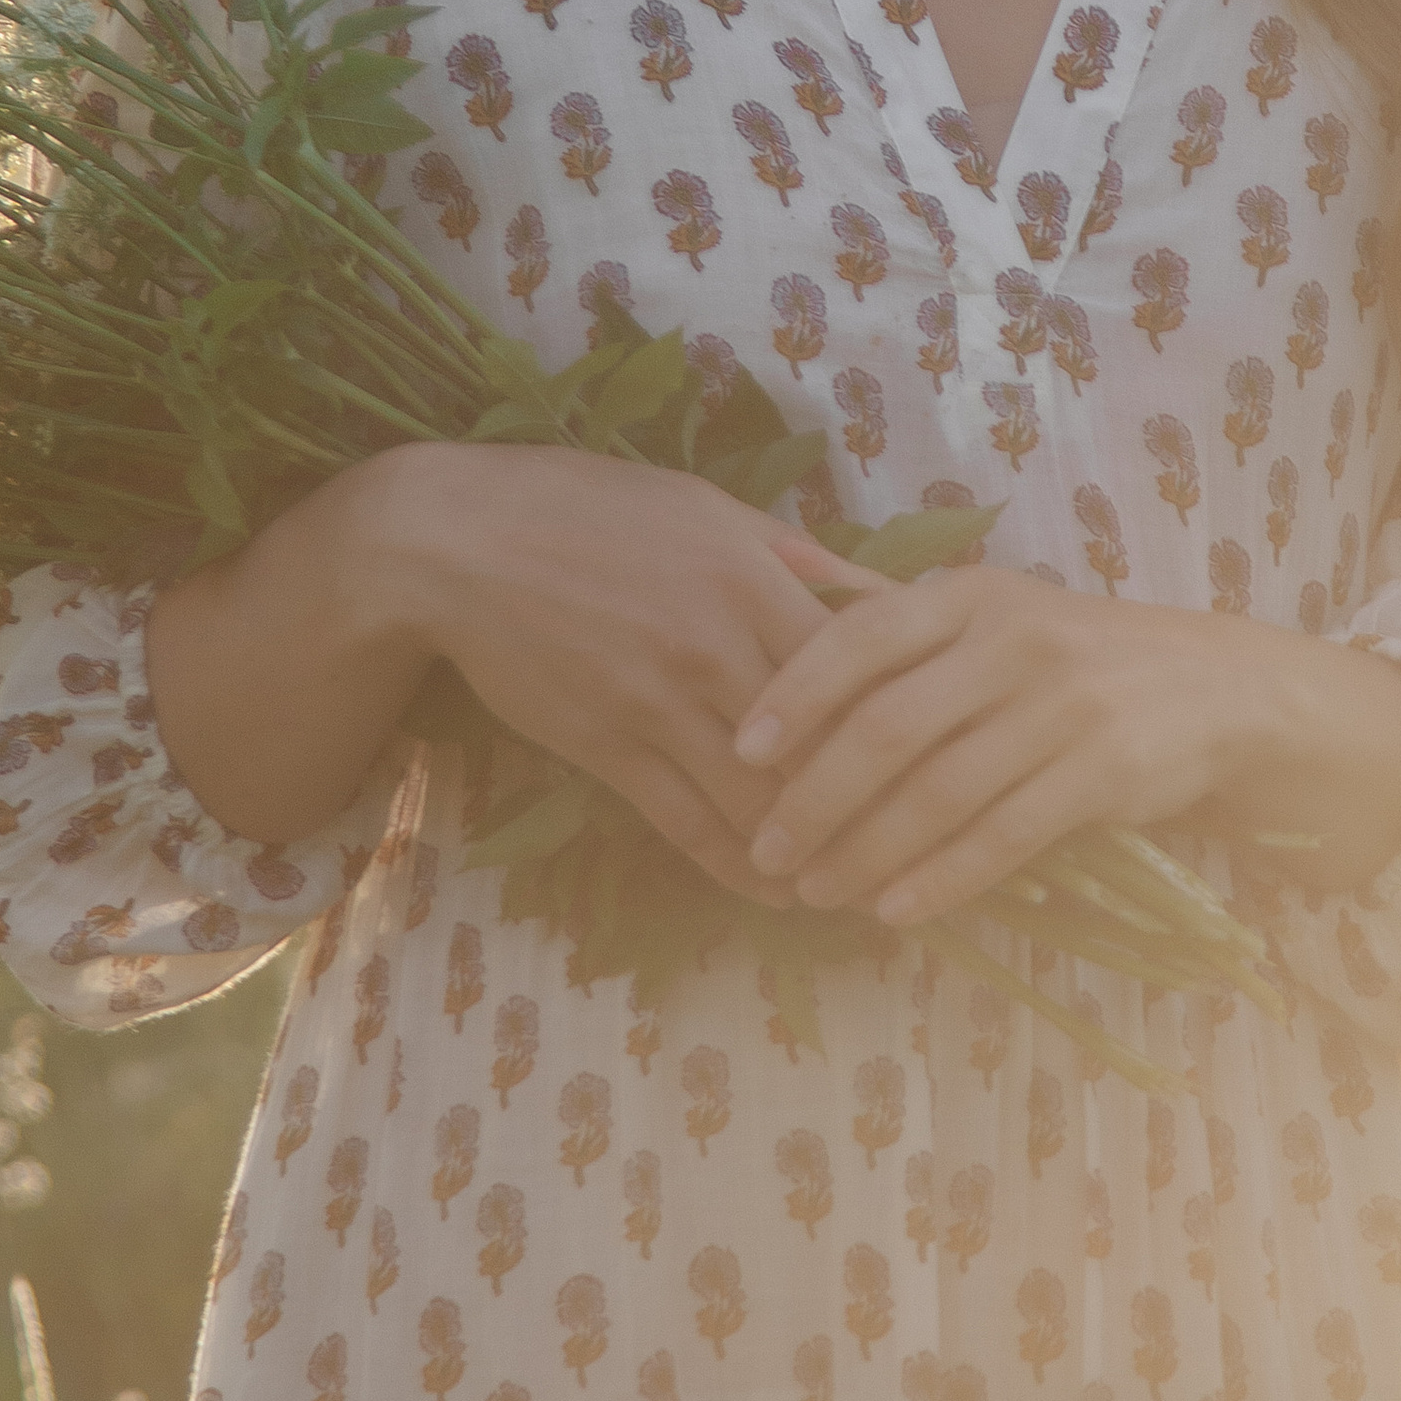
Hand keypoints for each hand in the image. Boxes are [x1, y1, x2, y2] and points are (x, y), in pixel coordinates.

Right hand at [376, 444, 875, 902]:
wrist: (456, 544)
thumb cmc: (584, 506)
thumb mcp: (703, 507)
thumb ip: (795, 556)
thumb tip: (881, 592)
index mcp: (749, 581)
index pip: (857, 670)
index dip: (905, 723)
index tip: (944, 757)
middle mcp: (715, 650)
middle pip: (821, 749)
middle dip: (876, 806)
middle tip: (925, 849)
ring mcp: (659, 707)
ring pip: (759, 804)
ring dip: (815, 856)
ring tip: (863, 890)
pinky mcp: (609, 751)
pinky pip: (687, 826)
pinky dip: (739, 868)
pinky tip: (775, 893)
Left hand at [733, 566, 1400, 921]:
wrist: (1215, 692)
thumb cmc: (1069, 656)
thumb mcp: (986, 611)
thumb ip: (884, 608)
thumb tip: (770, 560)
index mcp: (971, 597)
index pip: (862, 637)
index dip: (794, 694)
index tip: (740, 752)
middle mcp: (1014, 642)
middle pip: (889, 727)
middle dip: (815, 796)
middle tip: (765, 848)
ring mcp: (1063, 707)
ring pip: (940, 792)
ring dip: (867, 851)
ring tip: (815, 891)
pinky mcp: (1103, 773)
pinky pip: (1003, 835)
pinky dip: (942, 878)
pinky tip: (896, 910)